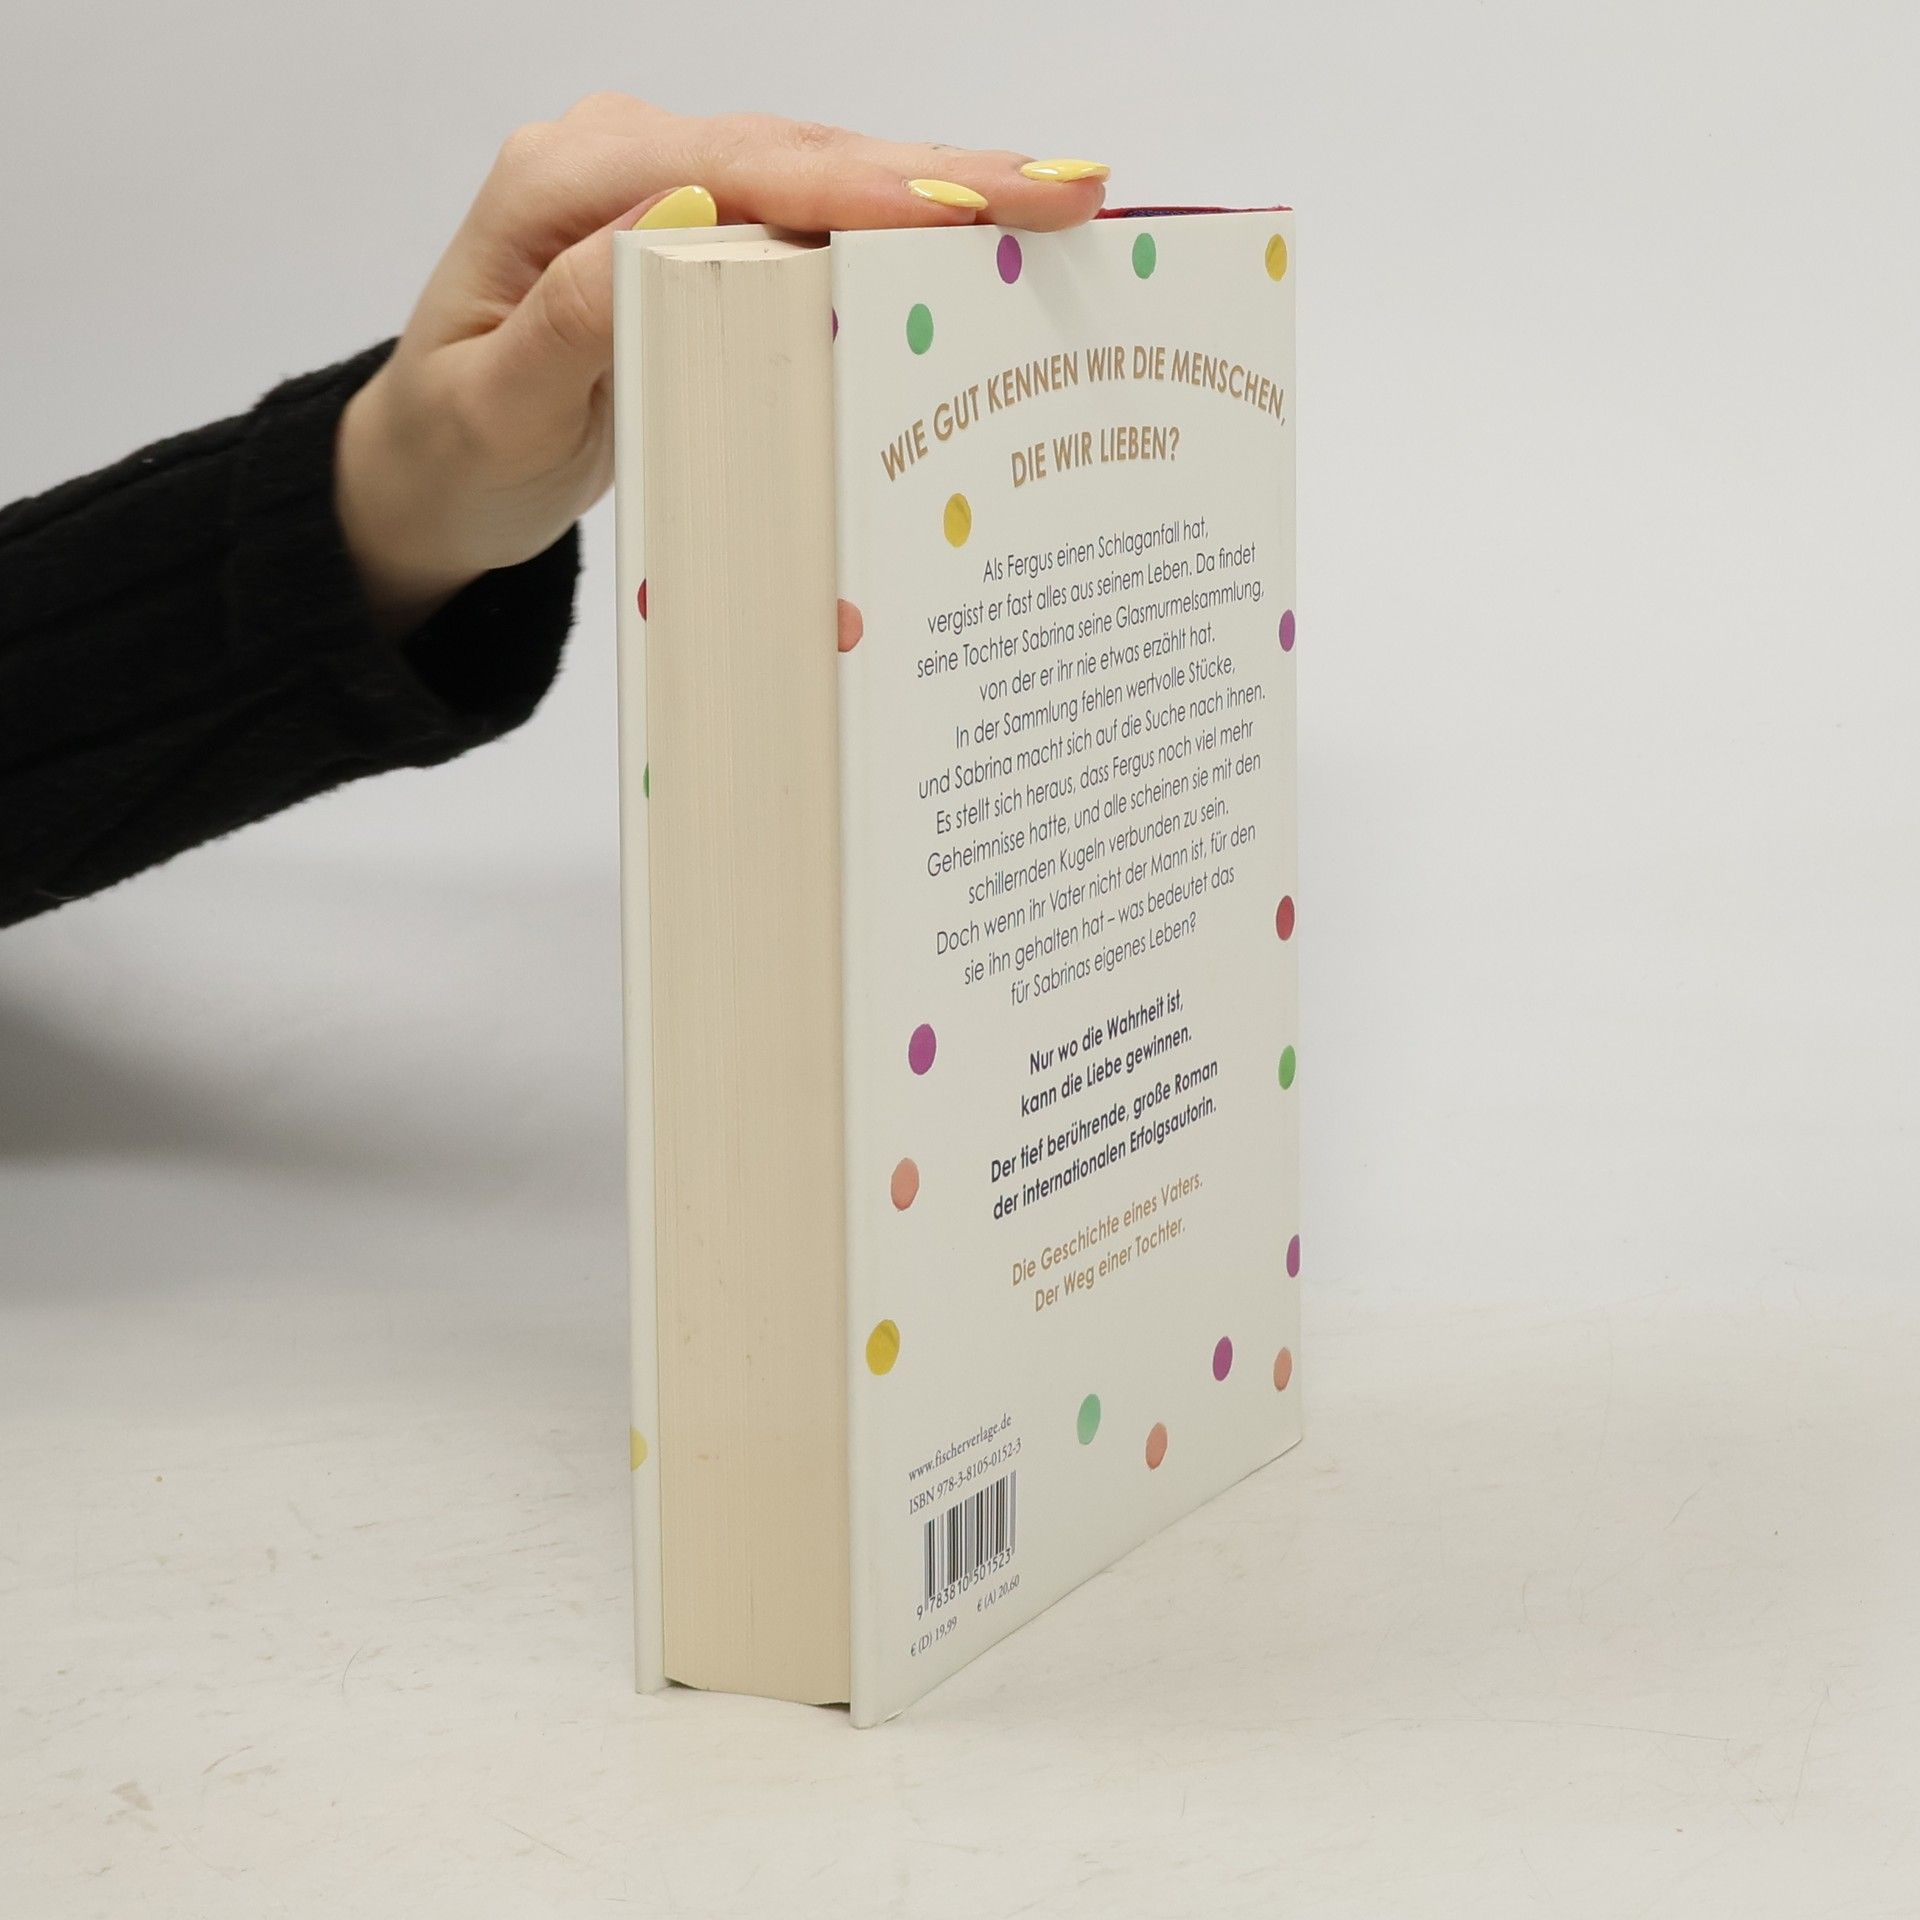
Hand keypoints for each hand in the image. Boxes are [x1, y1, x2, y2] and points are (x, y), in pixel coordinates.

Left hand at [334, 98, 1109, 633]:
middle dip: (940, 175)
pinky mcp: (689, 233)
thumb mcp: (496, 411)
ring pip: (816, 175)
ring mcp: (657, 191)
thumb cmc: (452, 455)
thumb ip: (574, 321)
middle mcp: (616, 162)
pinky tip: (972, 238)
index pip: (739, 173)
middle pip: (799, 154)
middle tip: (1070, 191)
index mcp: (562, 186)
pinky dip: (890, 227)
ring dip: (935, 193)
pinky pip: (804, 216)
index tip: (973, 208)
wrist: (422, 476)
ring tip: (1054, 204)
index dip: (865, 187)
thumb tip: (683, 227)